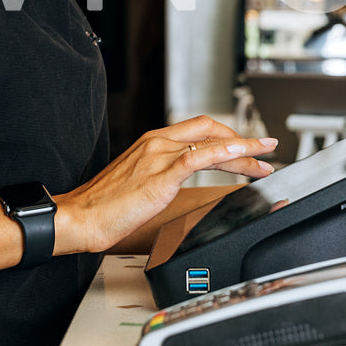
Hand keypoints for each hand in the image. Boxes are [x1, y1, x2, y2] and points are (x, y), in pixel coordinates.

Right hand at [54, 115, 276, 254]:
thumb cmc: (103, 207)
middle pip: (211, 129)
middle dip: (242, 139)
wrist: (79, 217)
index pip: (199, 130)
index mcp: (152, 142)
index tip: (247, 149)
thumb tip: (177, 185)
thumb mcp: (138, 184)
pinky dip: (225, 152)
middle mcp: (157, 142)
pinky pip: (199, 158)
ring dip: (245, 149)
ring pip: (211, 142)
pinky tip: (242, 154)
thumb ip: (160, 177)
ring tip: (266, 159)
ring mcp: (159, 156)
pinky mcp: (159, 176)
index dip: (228, 136)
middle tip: (265, 153)